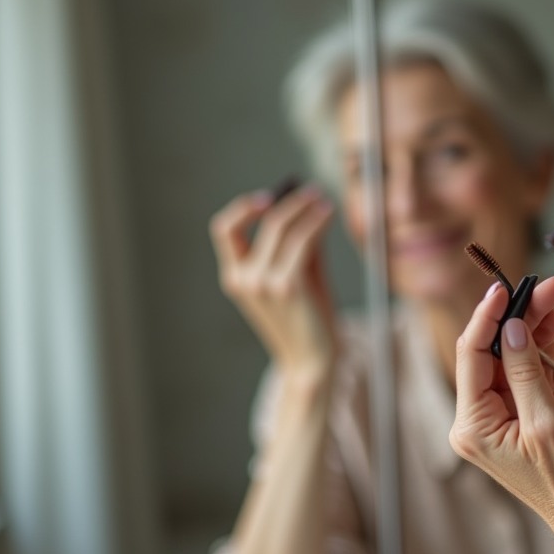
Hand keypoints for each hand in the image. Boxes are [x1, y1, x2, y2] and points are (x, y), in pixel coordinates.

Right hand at [209, 185, 336, 380]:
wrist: (312, 362)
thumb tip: (308, 208)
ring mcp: (264, 283)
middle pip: (264, 223)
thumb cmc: (307, 321)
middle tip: (312, 191)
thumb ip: (297, 247)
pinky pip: (303, 241)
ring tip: (325, 200)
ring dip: (307, 208)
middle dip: (291, 201)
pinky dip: (316, 221)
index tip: (268, 197)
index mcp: (235, 278)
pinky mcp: (288, 287)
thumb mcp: (296, 279)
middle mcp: (244, 279)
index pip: (224, 230)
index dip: (243, 207)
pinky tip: (328, 214)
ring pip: (284, 228)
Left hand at [451, 277, 553, 553]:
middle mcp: (482, 425)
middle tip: (550, 288)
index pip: (471, 355)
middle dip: (520, 319)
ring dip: (537, 336)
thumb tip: (512, 326)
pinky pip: (533, 383)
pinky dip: (548, 365)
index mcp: (474, 426)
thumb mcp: (550, 421)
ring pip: (516, 364)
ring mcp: (506, 426)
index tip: (508, 285)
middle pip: (495, 354)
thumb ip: (526, 370)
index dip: (489, 316)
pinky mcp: (530, 427)